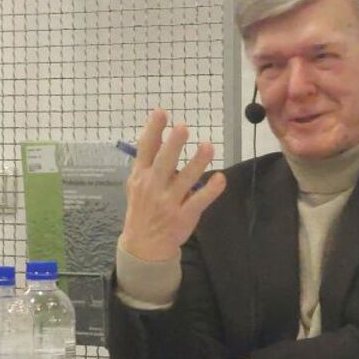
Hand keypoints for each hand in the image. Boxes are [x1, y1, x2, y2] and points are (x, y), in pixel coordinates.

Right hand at [119, 110, 226, 261]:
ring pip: (185, 179)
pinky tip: (220, 179)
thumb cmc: (142, 209)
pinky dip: (211, 190)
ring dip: (197, 162)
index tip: (161, 113)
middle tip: (182, 128)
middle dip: (173, 145)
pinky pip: (199, 201)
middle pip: (163, 163)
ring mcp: (169, 203)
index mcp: (140, 176)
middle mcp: (153, 187)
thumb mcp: (137, 185)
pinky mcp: (184, 216)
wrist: (144, 246)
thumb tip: (160, 135)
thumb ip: (148, 163)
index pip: (145, 150)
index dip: (152, 130)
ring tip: (208, 146)